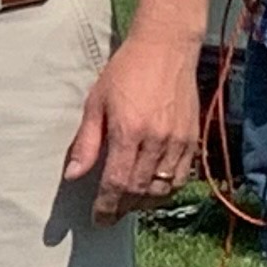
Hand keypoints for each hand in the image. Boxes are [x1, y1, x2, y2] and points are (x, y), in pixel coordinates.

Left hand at [63, 30, 203, 220]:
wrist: (167, 47)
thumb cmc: (126, 71)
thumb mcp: (96, 103)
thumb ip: (86, 143)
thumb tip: (73, 175)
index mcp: (129, 132)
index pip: (117, 183)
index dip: (106, 206)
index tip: (97, 219)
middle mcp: (157, 140)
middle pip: (140, 191)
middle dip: (122, 208)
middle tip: (109, 215)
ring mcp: (178, 140)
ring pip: (162, 188)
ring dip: (144, 203)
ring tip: (128, 204)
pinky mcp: (193, 138)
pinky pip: (182, 176)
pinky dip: (166, 190)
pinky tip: (153, 190)